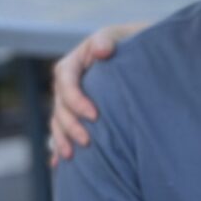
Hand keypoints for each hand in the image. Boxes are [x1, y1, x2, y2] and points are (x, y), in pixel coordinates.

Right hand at [48, 22, 145, 161]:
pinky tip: (58, 164)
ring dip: (61, 139)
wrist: (143, 56)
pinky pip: (62, 131)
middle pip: (59, 105)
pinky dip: (58, 147)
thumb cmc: (132, 43)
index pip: (66, 80)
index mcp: (75, 62)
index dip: (75, 99)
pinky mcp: (78, 114)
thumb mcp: (121, 36)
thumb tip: (102, 50)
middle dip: (70, 125)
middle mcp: (69, 83)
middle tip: (88, 141)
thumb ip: (107, 40)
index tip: (95, 115)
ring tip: (71, 156)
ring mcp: (71, 100)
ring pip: (58, 121)